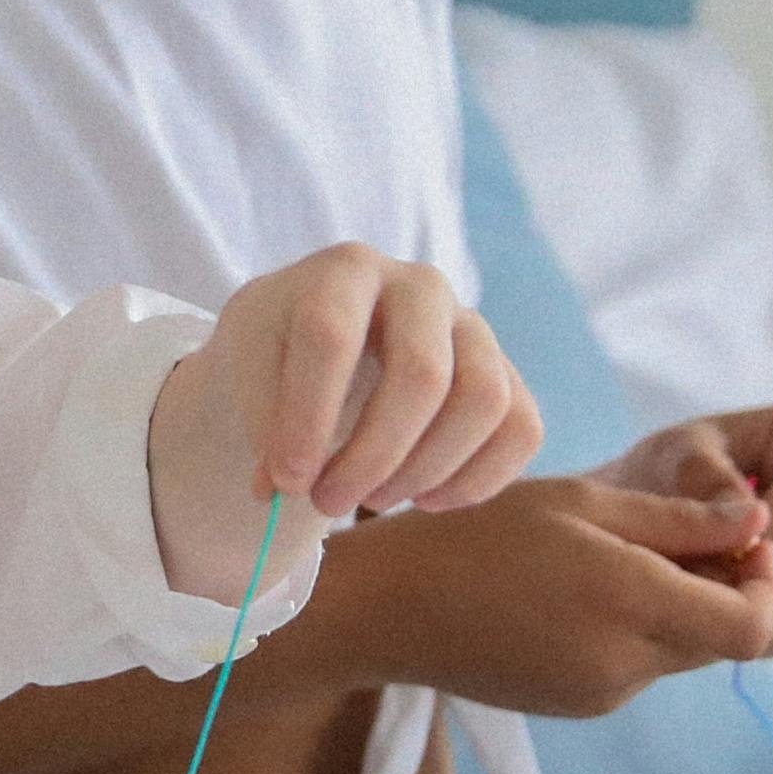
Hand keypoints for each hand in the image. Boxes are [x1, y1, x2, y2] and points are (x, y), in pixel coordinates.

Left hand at [148, 243, 532, 592]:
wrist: (326, 339)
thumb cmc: (282, 350)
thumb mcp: (250, 364)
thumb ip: (262, 417)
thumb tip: (283, 486)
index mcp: (347, 270)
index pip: (332, 337)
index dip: (308, 418)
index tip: (286, 482)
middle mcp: (421, 286)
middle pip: (422, 375)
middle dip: (372, 457)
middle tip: (327, 503)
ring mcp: (473, 327)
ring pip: (483, 401)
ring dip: (424, 470)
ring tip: (373, 499)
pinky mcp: (506, 373)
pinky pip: (522, 429)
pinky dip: (477, 481)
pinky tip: (423, 499)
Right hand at [325, 469, 772, 715]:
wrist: (387, 609)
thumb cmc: (478, 534)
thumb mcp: (582, 501)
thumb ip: (680, 518)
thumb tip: (761, 519)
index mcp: (627, 602)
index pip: (753, 624)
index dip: (766, 581)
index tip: (741, 537)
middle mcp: (623, 664)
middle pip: (721, 639)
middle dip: (724, 588)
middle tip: (682, 533)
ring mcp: (602, 695)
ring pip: (681, 653)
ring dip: (678, 609)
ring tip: (616, 556)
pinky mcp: (581, 707)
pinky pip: (640, 668)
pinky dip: (637, 631)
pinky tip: (582, 593)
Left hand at [604, 399, 772, 656]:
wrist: (656, 518)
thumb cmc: (667, 472)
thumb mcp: (671, 457)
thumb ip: (704, 479)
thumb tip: (754, 521)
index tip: (719, 544)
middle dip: (756, 566)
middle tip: (691, 575)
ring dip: (753, 598)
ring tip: (694, 589)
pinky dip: (757, 630)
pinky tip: (712, 616)